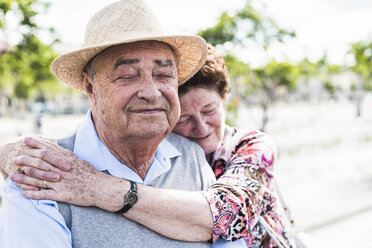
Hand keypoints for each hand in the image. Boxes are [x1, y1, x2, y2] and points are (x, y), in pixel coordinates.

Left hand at [9, 137, 126, 210]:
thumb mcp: (83, 163)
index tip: (27, 139)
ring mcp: (63, 183)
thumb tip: (64, 154)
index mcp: (68, 162)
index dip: (38, 144)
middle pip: (42, 163)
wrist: (103, 188)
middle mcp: (63, 171)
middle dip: (27, 160)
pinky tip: (24, 194)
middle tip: (15, 157)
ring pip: (41, 179)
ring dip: (25, 178)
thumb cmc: (95, 176)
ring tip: (12, 176)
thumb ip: (71, 159)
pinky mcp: (64, 195)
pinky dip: (34, 195)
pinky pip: (46, 195)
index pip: (50, 150)